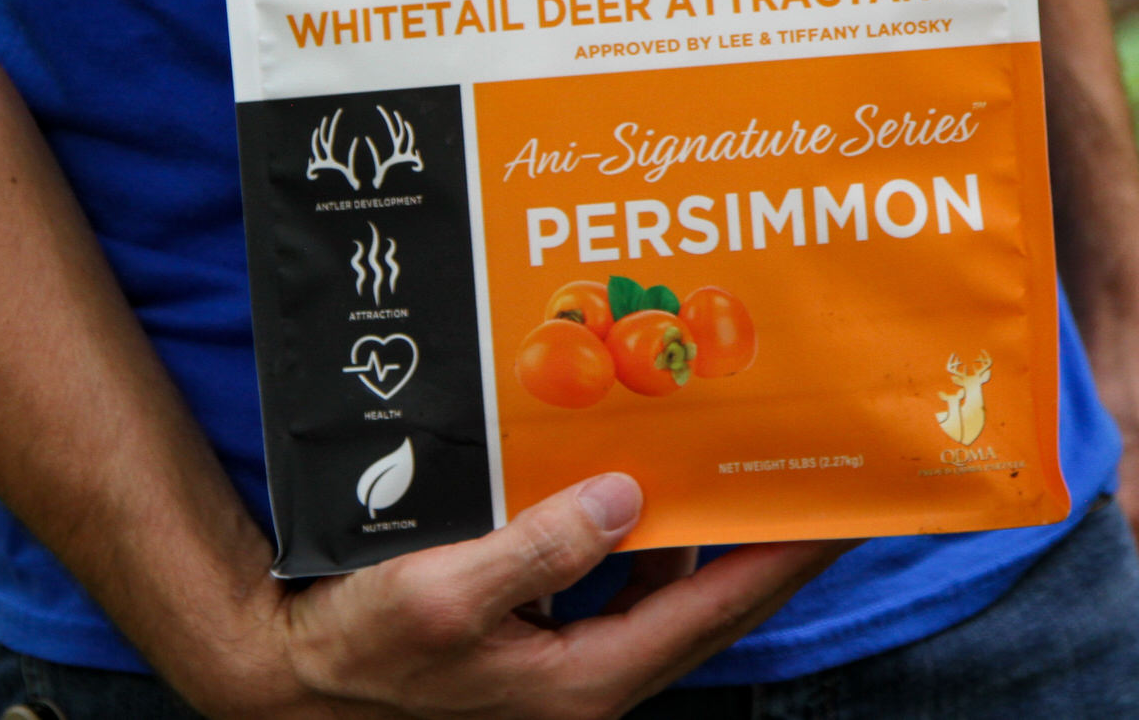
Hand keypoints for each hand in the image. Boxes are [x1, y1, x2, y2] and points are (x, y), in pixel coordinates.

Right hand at [178, 476, 844, 719]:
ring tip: (734, 464)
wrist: (303, 674)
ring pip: (665, 586)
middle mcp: (596, 669)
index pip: (715, 610)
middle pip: (707, 600)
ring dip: (701, 530)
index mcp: (591, 675)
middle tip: (803, 476)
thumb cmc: (372, 645)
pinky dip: (640, 530)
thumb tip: (625, 498)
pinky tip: (634, 478)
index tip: (835, 512)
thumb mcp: (450, 594)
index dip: (780, 561)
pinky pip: (615, 577)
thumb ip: (542, 548)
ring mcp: (571, 653)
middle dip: (762, 542)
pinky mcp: (543, 632)